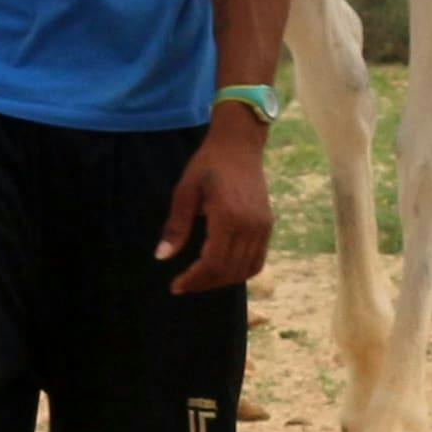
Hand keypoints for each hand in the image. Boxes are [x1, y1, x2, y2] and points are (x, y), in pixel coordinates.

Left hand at [157, 108, 275, 293]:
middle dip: (204, 283)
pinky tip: (222, 269)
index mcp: (228, 217)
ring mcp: (263, 227)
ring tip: (201, 279)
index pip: (213, 263)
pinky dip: (240, 271)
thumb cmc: (208, 165)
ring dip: (222, 280)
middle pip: (229, 271)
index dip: (194, 279)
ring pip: (245, 270)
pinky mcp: (268, 226)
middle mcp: (250, 226)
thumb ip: (176, 226)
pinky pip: (257, 260)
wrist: (239, 145)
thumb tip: (162, 257)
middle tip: (184, 284)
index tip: (176, 286)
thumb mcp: (185, 191)